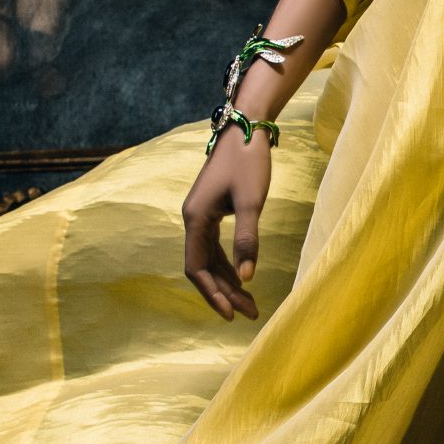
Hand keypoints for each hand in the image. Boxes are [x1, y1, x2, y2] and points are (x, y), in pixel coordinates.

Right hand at [181, 123, 272, 321]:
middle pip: (203, 267)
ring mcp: (201, 215)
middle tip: (250, 313)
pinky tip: (243, 277)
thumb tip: (247, 278)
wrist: (245, 129)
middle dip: (225, 292)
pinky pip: (215, 247)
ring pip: (210, 259)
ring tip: (250, 302)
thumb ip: (247, 240)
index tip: (231, 313)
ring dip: (228, 281)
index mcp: (195, 219)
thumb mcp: (251, 202)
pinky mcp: (212, 210)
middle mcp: (193, 220)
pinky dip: (228, 264)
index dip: (212, 293)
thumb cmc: (248, 162)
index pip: (196, 268)